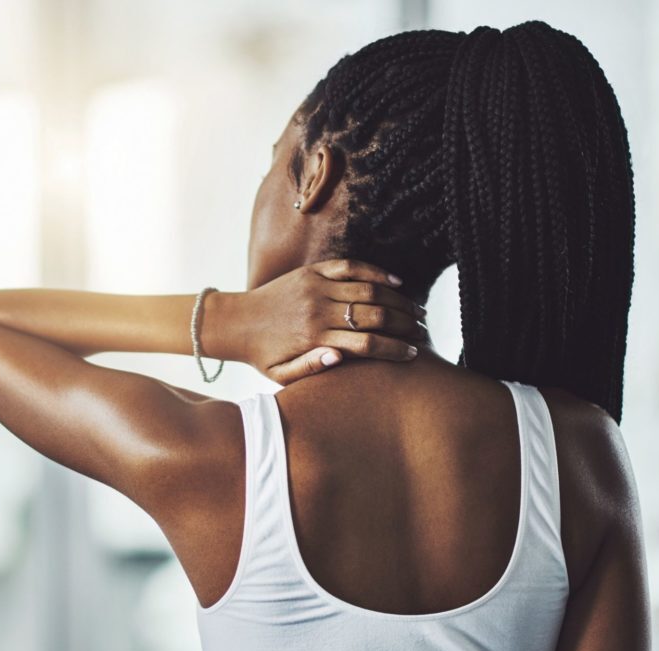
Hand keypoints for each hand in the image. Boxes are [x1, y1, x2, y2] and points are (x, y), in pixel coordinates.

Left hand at [234, 259, 426, 384]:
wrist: (237, 322)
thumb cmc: (263, 355)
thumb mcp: (282, 375)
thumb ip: (311, 370)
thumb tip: (341, 359)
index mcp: (314, 339)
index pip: (366, 345)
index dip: (394, 349)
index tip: (413, 354)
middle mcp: (318, 310)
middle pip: (374, 315)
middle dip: (403, 323)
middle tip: (422, 331)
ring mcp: (316, 287)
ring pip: (368, 289)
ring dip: (397, 299)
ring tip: (416, 310)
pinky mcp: (312, 271)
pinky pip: (350, 267)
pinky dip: (376, 272)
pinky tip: (396, 281)